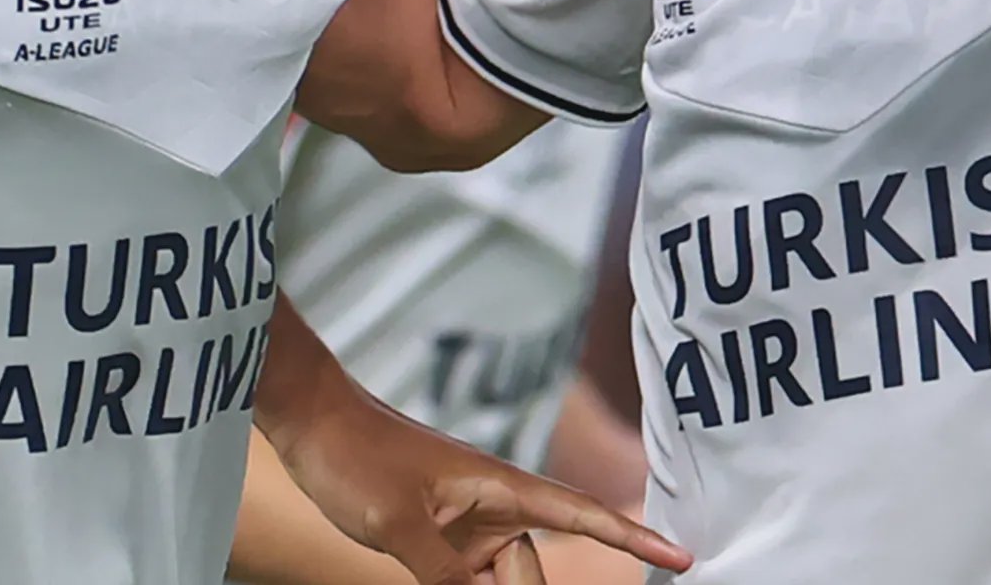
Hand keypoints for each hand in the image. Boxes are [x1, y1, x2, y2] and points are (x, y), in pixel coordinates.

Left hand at [269, 392, 688, 584]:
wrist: (309, 422)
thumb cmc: (355, 454)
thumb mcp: (395, 523)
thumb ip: (444, 574)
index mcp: (498, 486)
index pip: (580, 514)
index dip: (632, 537)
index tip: (680, 556)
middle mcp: (492, 506)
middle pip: (532, 569)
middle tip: (446, 565)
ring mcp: (466, 524)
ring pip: (501, 580)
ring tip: (425, 552)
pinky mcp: (441, 536)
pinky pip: (470, 579)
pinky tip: (445, 583)